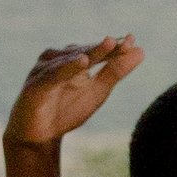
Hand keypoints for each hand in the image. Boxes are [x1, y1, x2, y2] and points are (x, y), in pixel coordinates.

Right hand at [5, 40, 143, 153]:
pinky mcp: (35, 85)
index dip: (116, 47)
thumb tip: (141, 51)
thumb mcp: (97, 92)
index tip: (134, 40)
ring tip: (108, 44)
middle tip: (122, 41)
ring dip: (89, 52)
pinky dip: (67, 67)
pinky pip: (54, 75)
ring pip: (70, 60)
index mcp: (74, 59)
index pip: (98, 51)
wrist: (38, 137)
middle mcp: (58, 59)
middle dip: (104, 47)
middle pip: (86, 51)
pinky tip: (82, 62)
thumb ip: (116, 72)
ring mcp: (45, 70)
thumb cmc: (65, 111)